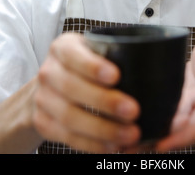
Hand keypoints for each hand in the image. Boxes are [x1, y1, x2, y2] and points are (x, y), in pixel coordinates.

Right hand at [33, 33, 140, 152]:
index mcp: (62, 48)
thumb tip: (152, 64)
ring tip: (130, 134)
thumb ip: (111, 53)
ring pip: (70, 116)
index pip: (73, 54)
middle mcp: (48, 71)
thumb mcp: (91, 49)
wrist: (50, 85)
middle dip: (104, 101)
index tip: (116, 76)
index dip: (93, 66)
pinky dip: (91, 144)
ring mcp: (42, 98)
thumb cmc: (82, 63)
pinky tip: (112, 146)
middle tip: (134, 110)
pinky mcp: (43, 123)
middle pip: (72, 88)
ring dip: (102, 129)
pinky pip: (67, 137)